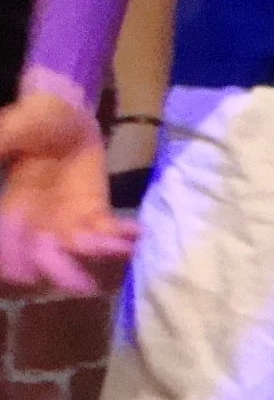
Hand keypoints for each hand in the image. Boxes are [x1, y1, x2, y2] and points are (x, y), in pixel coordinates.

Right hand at [0, 91, 134, 293]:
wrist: (65, 113)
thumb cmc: (32, 121)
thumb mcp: (10, 130)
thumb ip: (1, 146)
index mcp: (11, 210)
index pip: (9, 243)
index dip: (14, 260)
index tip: (25, 276)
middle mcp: (36, 224)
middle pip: (45, 256)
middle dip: (61, 273)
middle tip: (81, 286)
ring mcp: (67, 220)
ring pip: (80, 247)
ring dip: (99, 252)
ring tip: (120, 249)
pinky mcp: (94, 210)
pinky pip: (107, 229)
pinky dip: (120, 235)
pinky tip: (135, 232)